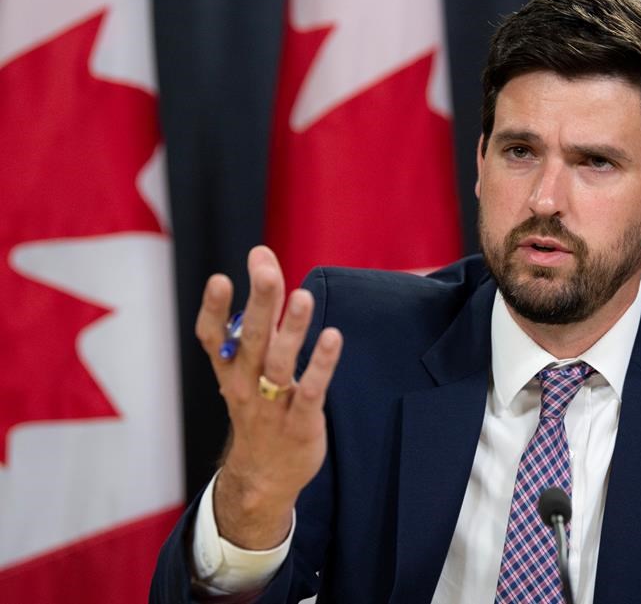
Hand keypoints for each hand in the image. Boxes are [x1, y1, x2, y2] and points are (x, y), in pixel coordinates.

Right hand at [194, 246, 342, 548]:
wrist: (264, 478)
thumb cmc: (260, 407)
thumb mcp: (251, 363)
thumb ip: (261, 310)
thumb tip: (262, 256)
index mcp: (231, 371)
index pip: (214, 338)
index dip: (215, 311)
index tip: (220, 279)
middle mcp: (247, 386)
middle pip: (252, 341)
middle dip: (261, 305)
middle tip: (267, 271)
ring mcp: (273, 406)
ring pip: (281, 364)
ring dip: (293, 330)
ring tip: (304, 297)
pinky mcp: (301, 423)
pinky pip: (311, 391)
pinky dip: (322, 365)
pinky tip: (332, 337)